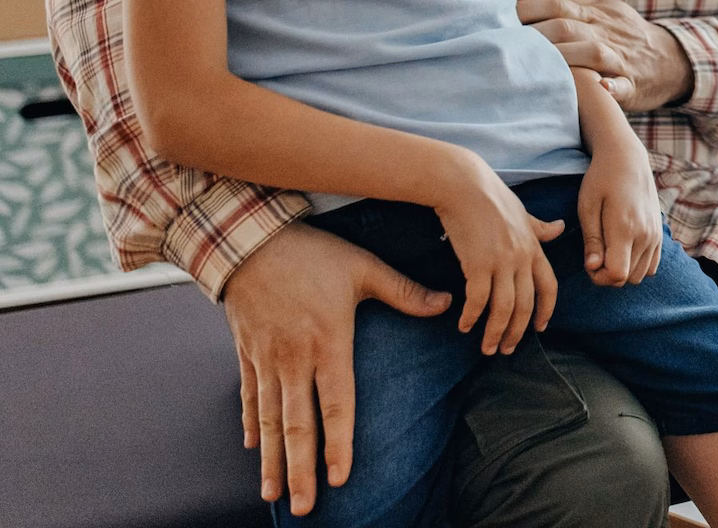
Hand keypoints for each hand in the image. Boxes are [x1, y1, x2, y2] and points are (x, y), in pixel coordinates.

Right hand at [221, 222, 451, 514]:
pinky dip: (252, 426)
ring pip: (270, 421)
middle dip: (302, 470)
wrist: (248, 240)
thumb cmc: (311, 253)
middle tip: (306, 507)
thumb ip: (404, 292)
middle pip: (298, 426)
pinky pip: (249, 398)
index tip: (338, 477)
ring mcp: (267, 360)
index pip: (336, 404)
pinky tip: (255, 451)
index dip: (338, 443)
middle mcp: (294, 359)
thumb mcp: (363, 268)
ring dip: (273, 460)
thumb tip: (447, 304)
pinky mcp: (247, 353)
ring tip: (275, 494)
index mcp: (328, 343)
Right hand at [428, 154, 564, 355]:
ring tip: (487, 348)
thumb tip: (560, 228)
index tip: (540, 328)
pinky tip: (464, 325)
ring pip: (504, 308)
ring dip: (495, 332)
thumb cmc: (490, 197)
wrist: (463, 184)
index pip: (549, 287)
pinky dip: (472, 316)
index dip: (546, 310)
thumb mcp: (523, 212)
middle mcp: (522, 257)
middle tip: (507, 350)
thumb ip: (540, 228)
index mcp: (534, 247)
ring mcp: (501, 261)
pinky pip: (478, 299)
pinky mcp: (477, 263)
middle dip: (518, 332)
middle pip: (526, 304)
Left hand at [519, 0, 692, 110]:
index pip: (557, 6)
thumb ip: (573, 1)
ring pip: (592, 53)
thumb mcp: (605, 11)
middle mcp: (605, 34)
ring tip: (535, 66)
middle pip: (568, 27)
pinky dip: (611, 88)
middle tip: (504, 43)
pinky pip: (622, 86)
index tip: (498, 16)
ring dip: (564, 57)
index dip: (528, 9)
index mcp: (595, 16)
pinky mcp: (634, 84)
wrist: (672, 61)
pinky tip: (599, 89)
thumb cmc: (628, 36)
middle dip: (536, 34)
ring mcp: (620, 59)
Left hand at [578, 142, 664, 286]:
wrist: (628, 159)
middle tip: (596, 256)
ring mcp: (656, 235)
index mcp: (625, 229)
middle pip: (628, 278)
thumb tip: (592, 268)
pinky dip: (637, 265)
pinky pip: (651, 266)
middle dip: (609, 275)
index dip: (599, 277)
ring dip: (623, 271)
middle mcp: (645, 235)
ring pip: (640, 275)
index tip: (589, 262)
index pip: (617, 274)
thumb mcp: (587, 207)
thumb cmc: (601, 180)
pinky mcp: (660, 234)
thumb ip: (591, 240)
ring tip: (609, 252)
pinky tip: (623, 249)